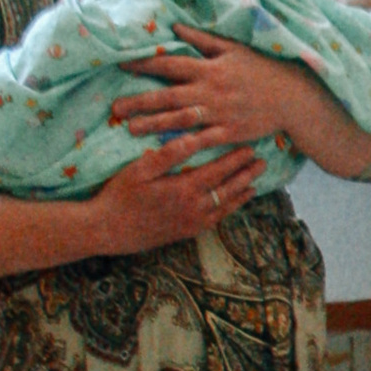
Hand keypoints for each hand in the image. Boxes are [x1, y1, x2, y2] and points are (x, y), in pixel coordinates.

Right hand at [83, 133, 266, 254]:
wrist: (108, 230)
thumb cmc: (120, 195)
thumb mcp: (140, 169)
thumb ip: (169, 154)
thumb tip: (194, 137)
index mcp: (184, 189)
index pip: (218, 171)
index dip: (235, 159)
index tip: (250, 148)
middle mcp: (194, 208)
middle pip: (228, 188)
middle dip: (246, 174)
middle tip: (262, 162)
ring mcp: (192, 223)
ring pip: (225, 207)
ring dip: (241, 193)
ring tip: (255, 183)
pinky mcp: (186, 233)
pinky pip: (215, 221)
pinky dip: (228, 211)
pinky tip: (233, 204)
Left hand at [110, 24, 325, 155]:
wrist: (292, 96)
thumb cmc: (262, 69)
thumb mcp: (233, 48)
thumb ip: (202, 38)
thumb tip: (174, 27)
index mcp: (208, 67)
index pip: (169, 64)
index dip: (144, 64)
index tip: (120, 64)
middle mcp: (209, 90)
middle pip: (167, 96)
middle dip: (139, 102)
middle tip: (114, 109)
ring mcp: (218, 113)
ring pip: (179, 120)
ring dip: (153, 124)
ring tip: (130, 129)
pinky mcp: (228, 133)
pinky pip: (201, 140)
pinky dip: (183, 146)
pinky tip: (164, 151)